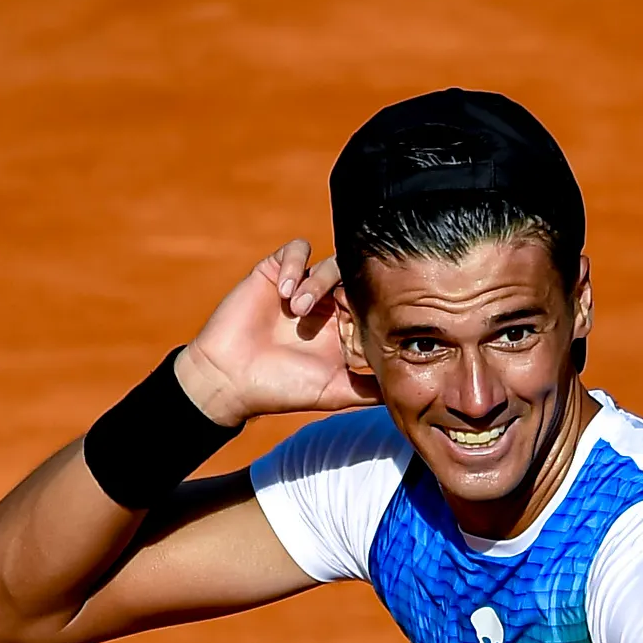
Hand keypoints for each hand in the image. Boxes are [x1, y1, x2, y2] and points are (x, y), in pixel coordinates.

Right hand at [173, 240, 364, 425]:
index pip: (373, 305)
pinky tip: (285, 292)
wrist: (231, 380)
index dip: (374, 310)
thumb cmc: (282, 390)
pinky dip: (296, 264)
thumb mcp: (336, 393)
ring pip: (330, 263)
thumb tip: (411, 392)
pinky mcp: (276, 271)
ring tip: (297, 310)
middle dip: (350, 291)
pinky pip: (296, 249)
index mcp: (344, 328)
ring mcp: (303, 286)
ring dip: (317, 283)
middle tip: (336, 311)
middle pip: (356, 279)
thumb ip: (371, 390)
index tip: (364, 328)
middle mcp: (327, 305)